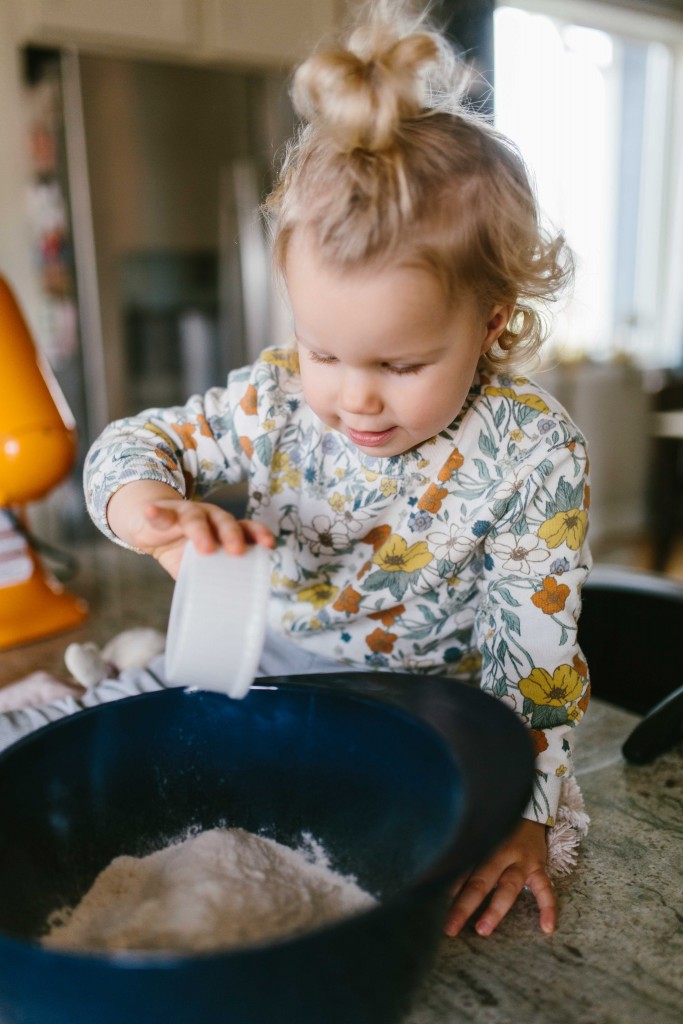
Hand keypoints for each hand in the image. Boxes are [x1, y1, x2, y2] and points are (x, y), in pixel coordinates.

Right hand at [106, 481, 274, 578]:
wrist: (152, 528)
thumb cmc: (182, 549)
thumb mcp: (199, 565)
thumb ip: (212, 577)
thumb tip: (227, 607)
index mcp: (224, 529)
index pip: (247, 528)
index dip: (258, 535)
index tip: (269, 545)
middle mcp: (210, 517)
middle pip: (225, 522)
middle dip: (233, 536)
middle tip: (237, 552)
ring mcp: (186, 513)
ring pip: (196, 519)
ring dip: (201, 532)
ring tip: (204, 547)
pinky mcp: (163, 514)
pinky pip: (160, 513)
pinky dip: (156, 512)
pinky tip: (151, 511)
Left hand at [444, 818, 555, 937]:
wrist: (527, 809)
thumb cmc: (494, 829)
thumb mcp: (477, 835)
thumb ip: (461, 855)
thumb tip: (434, 879)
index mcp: (479, 844)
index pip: (459, 869)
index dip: (444, 889)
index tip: (430, 908)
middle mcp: (499, 852)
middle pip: (480, 880)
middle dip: (464, 905)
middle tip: (449, 928)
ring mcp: (521, 859)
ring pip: (508, 886)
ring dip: (495, 909)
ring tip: (483, 930)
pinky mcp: (539, 866)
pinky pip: (545, 888)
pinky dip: (548, 907)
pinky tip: (547, 928)